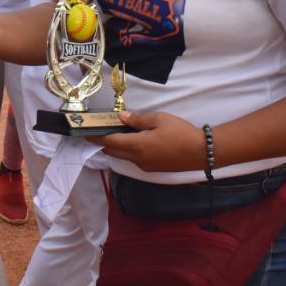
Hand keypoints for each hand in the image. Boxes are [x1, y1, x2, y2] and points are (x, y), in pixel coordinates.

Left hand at [89, 111, 203, 172]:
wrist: (201, 152)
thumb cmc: (180, 132)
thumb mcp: (159, 119)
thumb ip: (138, 119)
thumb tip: (121, 116)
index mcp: (137, 146)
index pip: (110, 141)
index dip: (96, 137)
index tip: (84, 133)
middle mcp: (138, 159)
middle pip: (113, 151)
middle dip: (102, 142)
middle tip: (95, 132)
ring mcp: (145, 166)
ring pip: (123, 157)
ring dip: (115, 147)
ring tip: (112, 134)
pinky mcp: (152, 168)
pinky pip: (133, 160)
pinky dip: (127, 151)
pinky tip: (132, 142)